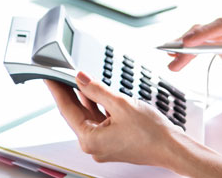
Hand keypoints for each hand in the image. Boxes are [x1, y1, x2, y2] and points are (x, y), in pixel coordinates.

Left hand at [45, 71, 184, 166]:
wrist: (172, 148)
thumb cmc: (151, 133)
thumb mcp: (120, 104)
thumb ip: (96, 90)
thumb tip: (80, 79)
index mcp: (90, 139)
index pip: (66, 109)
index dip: (57, 89)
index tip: (49, 76)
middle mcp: (93, 145)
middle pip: (74, 113)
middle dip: (67, 92)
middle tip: (58, 74)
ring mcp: (102, 144)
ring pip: (86, 116)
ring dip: (82, 98)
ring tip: (74, 79)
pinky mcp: (112, 141)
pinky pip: (98, 120)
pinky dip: (95, 106)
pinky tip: (93, 93)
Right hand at [167, 18, 221, 98]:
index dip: (204, 33)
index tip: (188, 43)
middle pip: (208, 30)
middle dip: (189, 42)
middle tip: (173, 55)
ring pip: (203, 36)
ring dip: (186, 47)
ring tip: (171, 59)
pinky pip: (203, 43)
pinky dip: (190, 50)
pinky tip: (178, 56)